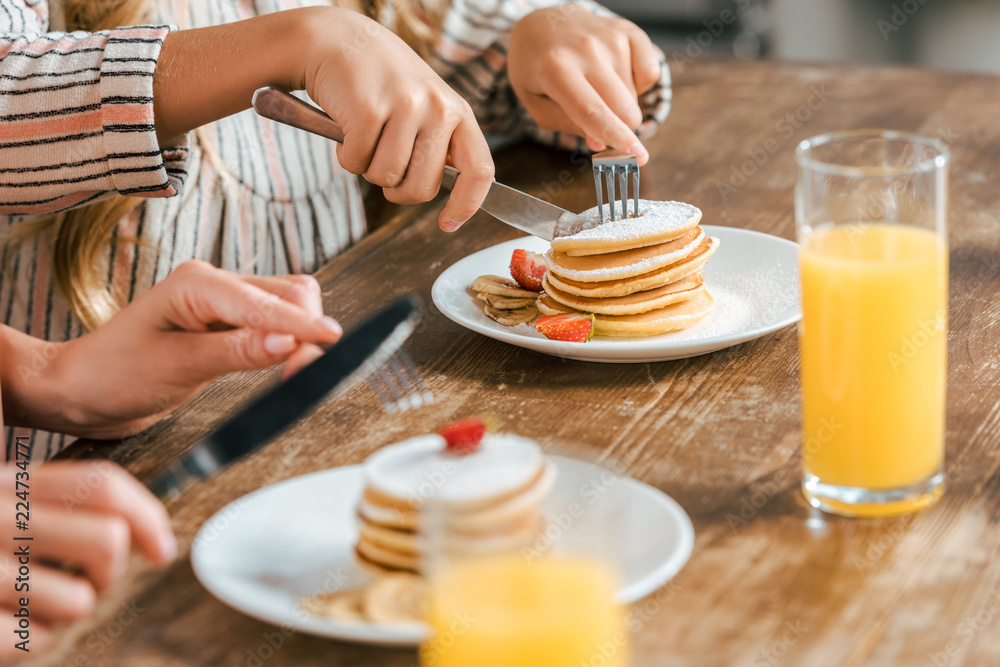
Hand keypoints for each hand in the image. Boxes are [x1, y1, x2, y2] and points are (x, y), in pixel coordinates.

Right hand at [0, 461, 174, 658]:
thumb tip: (146, 538)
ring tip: (25, 605)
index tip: (162, 550)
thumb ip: (52, 505)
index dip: (147, 515)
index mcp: (3, 483)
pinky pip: (37, 640)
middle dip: (109, 573)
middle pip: (105, 542)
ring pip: (79, 601)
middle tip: (86, 581)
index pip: (99, 485)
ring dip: (64, 612)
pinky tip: (1, 627)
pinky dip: (30, 641)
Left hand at [35, 261, 341, 437]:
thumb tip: (288, 343)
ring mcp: (224, 303)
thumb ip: (235, 352)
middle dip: (307, 329)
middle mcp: (215, 284)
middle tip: (304, 375)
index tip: (333, 342)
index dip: (302, 324)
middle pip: (289, 293)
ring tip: (296, 373)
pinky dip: (290, 340)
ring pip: (289, 305)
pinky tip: (286, 363)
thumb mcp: (175, 367)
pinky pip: (275, 323)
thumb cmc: (114, 375)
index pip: (265, 301)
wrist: (83, 389)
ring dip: (303, 333)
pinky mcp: (230, 324)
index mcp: (197, 284)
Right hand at [301, 8, 494, 230]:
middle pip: (422, 189)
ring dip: (368, 168)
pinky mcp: (368, 110)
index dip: (466, 205)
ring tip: (366, 135)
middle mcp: (438, 108)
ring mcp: (405, 107)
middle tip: (384, 164)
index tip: (447, 224)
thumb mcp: (426, 106)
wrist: (337, 40)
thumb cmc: (382, 83)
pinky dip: (345, 156)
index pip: (479, 170)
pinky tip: (347, 126)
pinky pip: (355, 164)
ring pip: (385, 178)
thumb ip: (441, 145)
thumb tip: (457, 199)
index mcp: (458, 112)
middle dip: (397, 190)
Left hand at [508, 5, 661, 164]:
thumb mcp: (536, 103)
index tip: (637, 156)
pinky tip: (613, 73)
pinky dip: (636, 83)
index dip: (615, 136)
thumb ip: (568, 125)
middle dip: (617, 127)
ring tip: (594, 84)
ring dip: (619, 102)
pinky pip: (650, 74)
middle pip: (623, 110)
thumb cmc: (537, 69)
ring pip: (635, 97)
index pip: (592, 111)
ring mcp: (611, 37)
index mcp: (555, 69)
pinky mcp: (629, 31)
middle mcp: (586, 49)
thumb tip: (602, 143)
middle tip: (596, 119)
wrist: (544, 22)